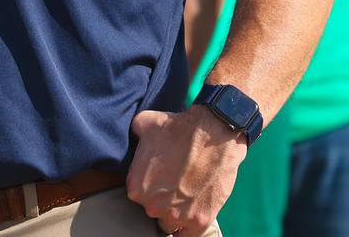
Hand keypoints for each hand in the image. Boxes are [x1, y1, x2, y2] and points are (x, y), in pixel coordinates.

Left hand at [127, 106, 244, 234]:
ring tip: (186, 196)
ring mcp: (176, 216)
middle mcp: (152, 206)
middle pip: (155, 210)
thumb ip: (135, 136)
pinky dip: (189, 229)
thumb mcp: (145, 123)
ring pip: (171, 223)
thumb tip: (136, 136)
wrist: (213, 133)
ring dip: (177, 214)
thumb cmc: (179, 127)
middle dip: (163, 199)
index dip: (151, 186)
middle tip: (176, 183)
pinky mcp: (200, 221)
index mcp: (136, 187)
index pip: (140, 195)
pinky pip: (189, 236)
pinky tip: (192, 217)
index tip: (162, 178)